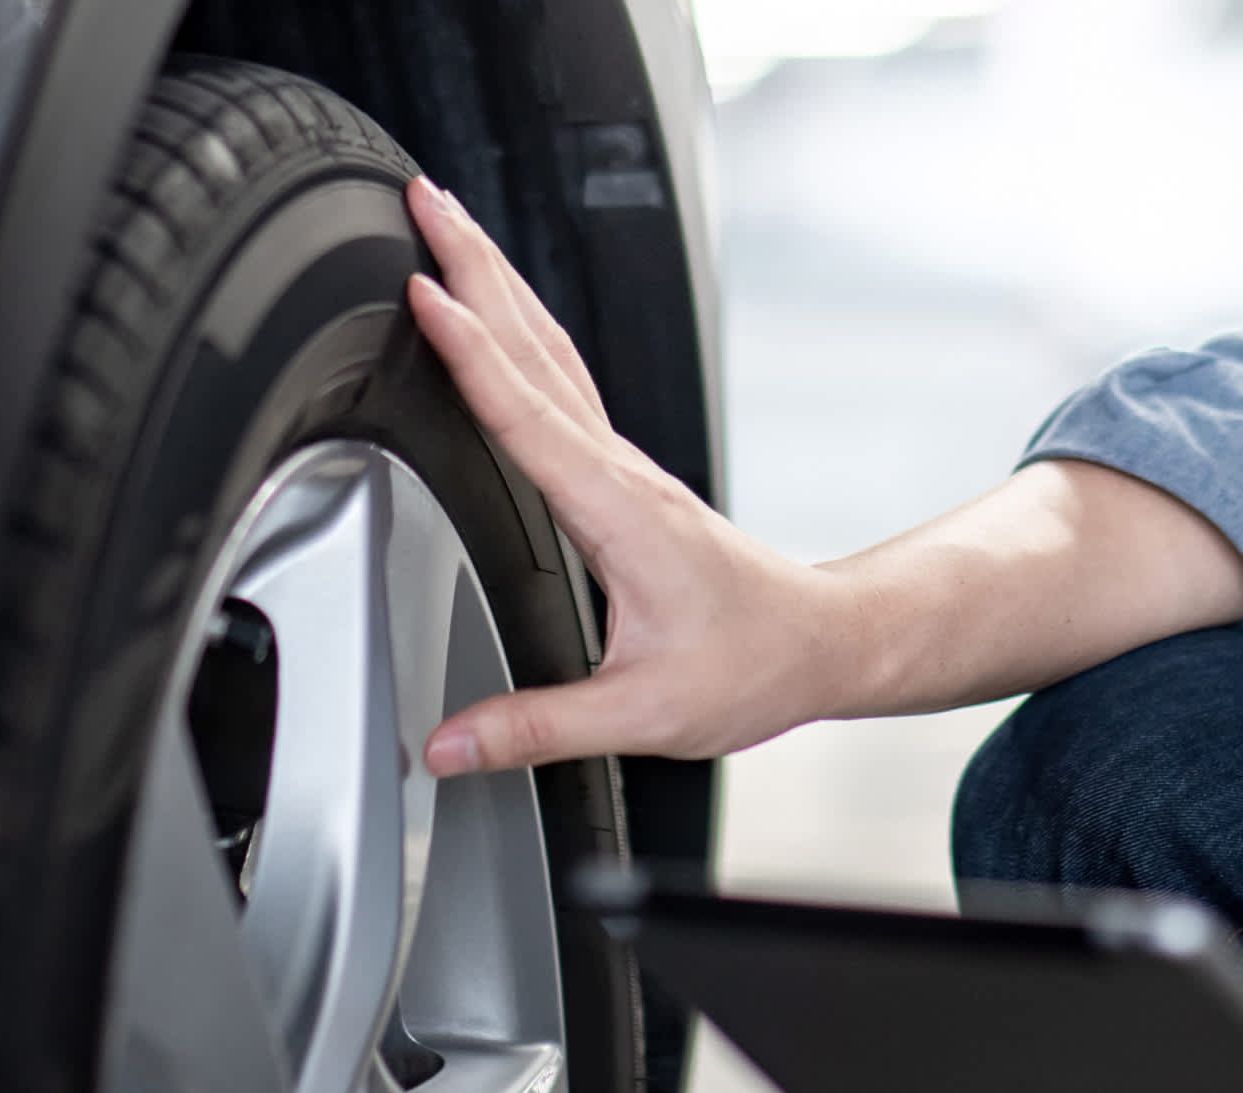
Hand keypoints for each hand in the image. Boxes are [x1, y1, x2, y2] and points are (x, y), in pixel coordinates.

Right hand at [402, 176, 851, 774]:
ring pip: (550, 350)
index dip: (470, 351)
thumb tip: (445, 746)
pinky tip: (494, 315)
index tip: (422, 291)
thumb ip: (535, 728)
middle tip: (421, 197)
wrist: (821, 643)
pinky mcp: (620, 473)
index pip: (529, 413)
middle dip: (477, 264)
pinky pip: (558, 381)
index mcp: (617, 513)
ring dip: (496, 280)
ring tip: (445, 224)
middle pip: (536, 346)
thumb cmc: (750, 666)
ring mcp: (621, 465)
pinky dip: (516, 331)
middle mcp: (619, 471)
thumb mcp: (641, 715)